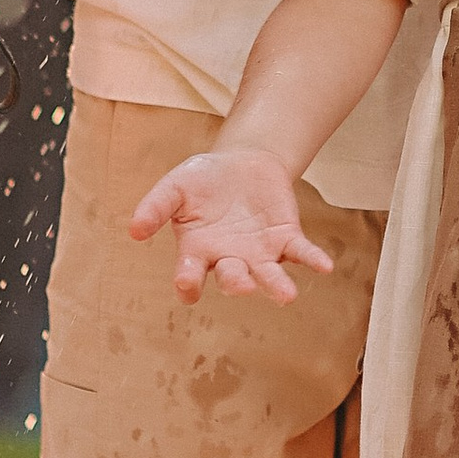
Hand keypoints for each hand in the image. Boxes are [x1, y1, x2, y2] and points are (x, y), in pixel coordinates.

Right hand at [130, 142, 336, 303]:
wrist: (242, 162)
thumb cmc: (204, 180)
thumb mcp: (174, 186)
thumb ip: (155, 206)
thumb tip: (133, 230)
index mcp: (197, 253)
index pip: (190, 277)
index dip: (188, 283)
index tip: (186, 284)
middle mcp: (228, 261)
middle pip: (231, 278)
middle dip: (235, 283)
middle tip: (239, 284)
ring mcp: (260, 254)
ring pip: (268, 275)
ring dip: (276, 286)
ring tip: (286, 295)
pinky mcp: (286, 239)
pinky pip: (300, 253)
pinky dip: (312, 260)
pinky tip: (325, 266)